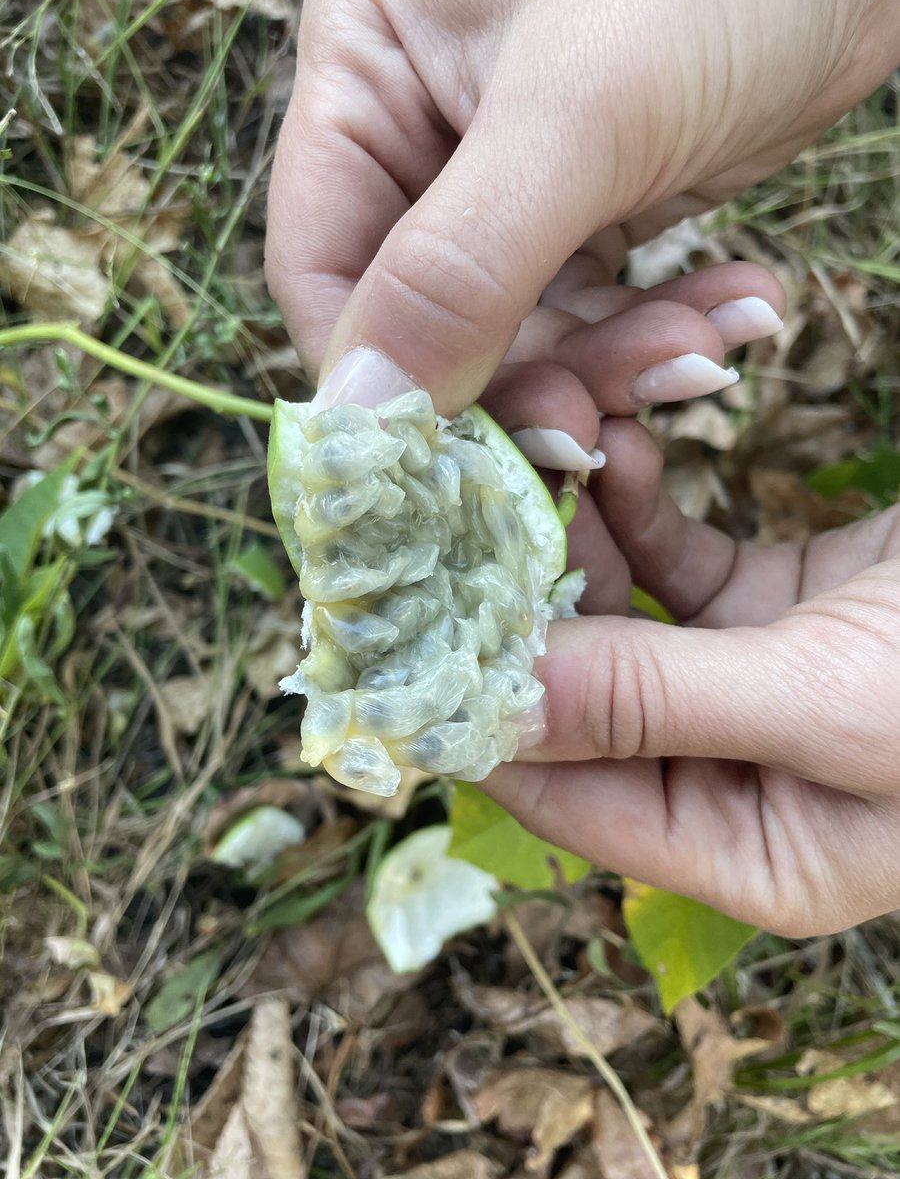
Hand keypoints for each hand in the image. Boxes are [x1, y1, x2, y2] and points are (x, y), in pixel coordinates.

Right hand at [266, 0, 899, 413]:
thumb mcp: (580, 111)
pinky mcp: (591, 205)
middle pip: (431, 320)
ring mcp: (509, 177)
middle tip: (606, 422)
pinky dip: (659, 334)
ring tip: (703, 355)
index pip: (325, 268)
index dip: (382, 377)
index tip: (452, 459)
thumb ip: (461, 267)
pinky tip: (733, 313)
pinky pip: (597, 312)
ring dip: (612, 368)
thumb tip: (365, 411)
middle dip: (529, 379)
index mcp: (367, 70)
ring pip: (522, 332)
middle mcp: (423, 132)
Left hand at [484, 419, 899, 935]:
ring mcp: (744, 686)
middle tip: (480, 475)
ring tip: (552, 428)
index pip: (560, 793)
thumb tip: (488, 703)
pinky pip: (672, 558)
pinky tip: (615, 442)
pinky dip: (636, 502)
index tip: (417, 602)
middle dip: (526, 579)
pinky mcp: (774, 607)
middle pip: (576, 686)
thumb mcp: (830, 706)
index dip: (480, 704)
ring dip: (574, 520)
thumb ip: (654, 706)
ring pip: (614, 607)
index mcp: (740, 849)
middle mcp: (727, 777)